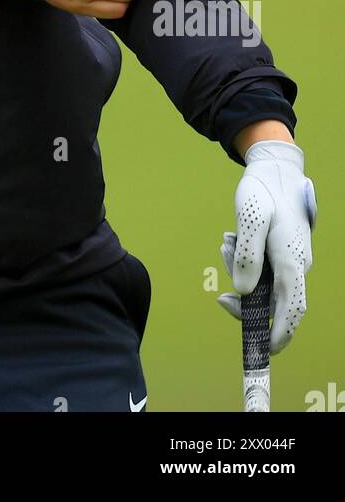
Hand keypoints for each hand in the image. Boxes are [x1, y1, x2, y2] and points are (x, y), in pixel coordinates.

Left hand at [216, 140, 316, 353]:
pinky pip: (262, 268)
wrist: (275, 167)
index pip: (292, 309)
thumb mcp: (250, 216)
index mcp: (291, 259)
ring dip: (240, 272)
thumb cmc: (262, 189)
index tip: (264, 349)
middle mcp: (295, 264)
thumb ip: (247, 255)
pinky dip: (243, 261)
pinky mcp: (281, 251)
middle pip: (273, 301)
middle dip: (245, 300)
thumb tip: (243, 290)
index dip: (280, 333)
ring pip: (263, 283)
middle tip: (222, 287)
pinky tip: (231, 240)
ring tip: (226, 243)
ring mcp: (290, 258)